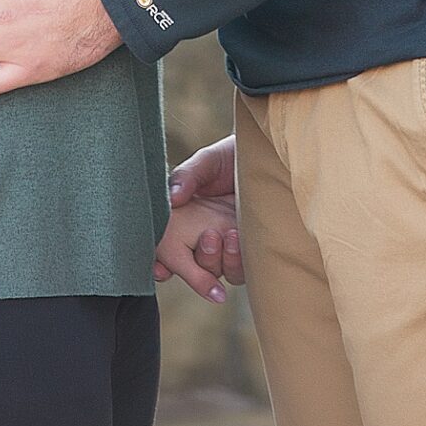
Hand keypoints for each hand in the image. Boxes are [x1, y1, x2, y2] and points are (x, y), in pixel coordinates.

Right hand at [152, 136, 242, 296]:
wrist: (264, 153)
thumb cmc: (231, 157)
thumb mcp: (205, 162)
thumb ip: (187, 176)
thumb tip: (172, 197)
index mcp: (186, 221)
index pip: (169, 251)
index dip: (162, 265)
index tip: (162, 268)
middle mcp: (205, 237)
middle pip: (194, 267)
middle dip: (200, 260)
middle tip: (210, 236)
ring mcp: (228, 245)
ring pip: (218, 272)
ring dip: (221, 261)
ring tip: (231, 234)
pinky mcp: (250, 249)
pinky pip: (241, 270)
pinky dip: (237, 261)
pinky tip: (239, 238)